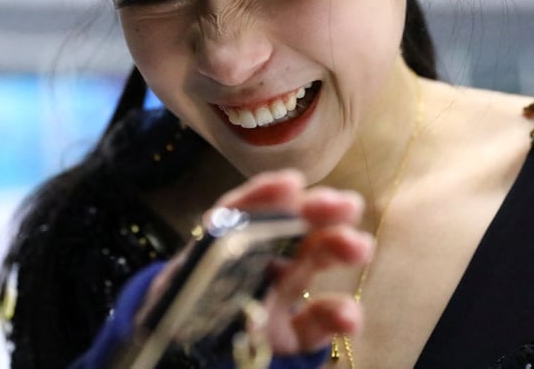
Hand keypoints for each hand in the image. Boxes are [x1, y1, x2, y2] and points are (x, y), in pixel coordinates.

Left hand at [140, 170, 371, 355]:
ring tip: (359, 246)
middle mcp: (249, 265)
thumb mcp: (176, 287)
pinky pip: (312, 325)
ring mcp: (270, 299)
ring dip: (335, 250)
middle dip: (316, 212)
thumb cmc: (175, 309)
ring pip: (305, 267)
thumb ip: (195, 274)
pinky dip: (335, 317)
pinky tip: (350, 316)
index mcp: (219, 245)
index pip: (241, 213)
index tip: (293, 183)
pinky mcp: (284, 337)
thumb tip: (218, 266)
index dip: (265, 197)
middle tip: (348, 204)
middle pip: (285, 231)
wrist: (173, 350)